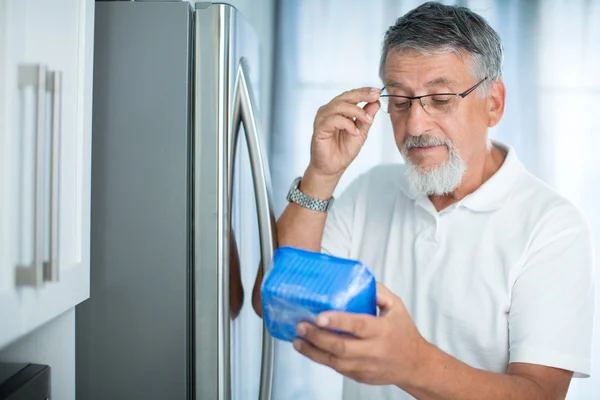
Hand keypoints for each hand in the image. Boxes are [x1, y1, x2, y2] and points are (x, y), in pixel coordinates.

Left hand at [293, 283, 427, 386]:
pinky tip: (308, 349)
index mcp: (382, 330)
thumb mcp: (396, 306)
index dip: (338, 321)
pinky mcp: (358, 375)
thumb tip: (355, 278)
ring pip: (335, 361)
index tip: (320, 316)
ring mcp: (365, 366)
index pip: (358, 325)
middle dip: (317, 336)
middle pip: (341, 346)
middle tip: (302, 325)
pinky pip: (336, 368)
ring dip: (313, 350)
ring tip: (298, 339)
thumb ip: (377, 291)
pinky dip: (319, 358)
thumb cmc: (403, 333)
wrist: (414, 364)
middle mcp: (374, 350)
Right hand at [309, 88, 380, 178]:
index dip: (364, 92)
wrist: (333, 168)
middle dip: (362, 95)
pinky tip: (355, 132)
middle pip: (345, 97)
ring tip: (367, 120)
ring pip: (339, 106)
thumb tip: (375, 103)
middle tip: (374, 96)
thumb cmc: (343, 150)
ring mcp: (322, 119)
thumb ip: (366, 118)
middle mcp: (329, 111)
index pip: (351, 96)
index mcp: (338, 110)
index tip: (377, 92)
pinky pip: (333, 120)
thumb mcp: (361, 132)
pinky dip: (347, 124)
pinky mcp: (319, 129)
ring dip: (356, 111)